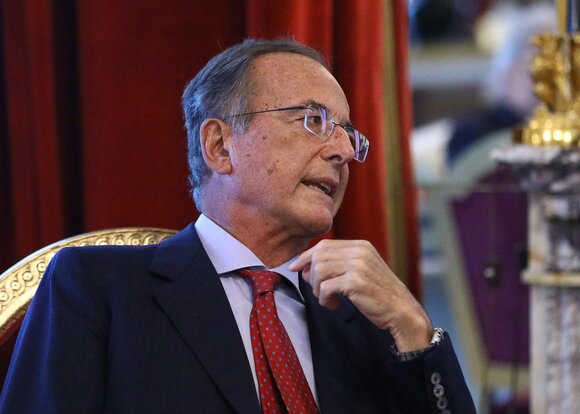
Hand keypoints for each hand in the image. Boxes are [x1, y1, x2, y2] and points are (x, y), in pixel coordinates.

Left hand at [289, 239, 432, 351]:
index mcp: (361, 246)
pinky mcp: (355, 282)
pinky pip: (324, 288)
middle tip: (319, 291)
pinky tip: (335, 305)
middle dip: (311, 276)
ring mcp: (358, 265)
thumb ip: (339, 264)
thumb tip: (305, 267)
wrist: (403, 312)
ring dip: (317, 289)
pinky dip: (324, 299)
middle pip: (318, 256)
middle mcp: (359, 251)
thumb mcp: (362, 271)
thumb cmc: (380, 296)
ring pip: (319, 271)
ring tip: (329, 299)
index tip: (295, 268)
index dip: (306, 256)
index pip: (324, 245)